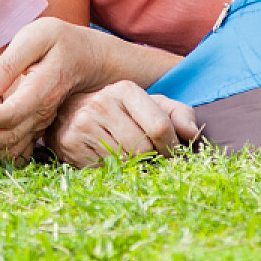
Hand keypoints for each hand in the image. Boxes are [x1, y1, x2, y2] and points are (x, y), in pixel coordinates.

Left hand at [0, 17, 102, 164]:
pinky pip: (12, 148)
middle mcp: (41, 114)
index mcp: (41, 90)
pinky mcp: (33, 127)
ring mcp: (39, 124)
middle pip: (7, 138)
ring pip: (8, 149)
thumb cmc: (58, 41)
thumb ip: (11, 62)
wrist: (86, 57)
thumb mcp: (37, 36)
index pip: (10, 114)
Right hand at [46, 81, 200, 166]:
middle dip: (151, 158)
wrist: (68, 112)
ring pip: (125, 162)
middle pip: (143, 149)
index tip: (172, 152)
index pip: (160, 127)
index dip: (172, 146)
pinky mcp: (70, 143)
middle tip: (148, 156)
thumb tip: (192, 133)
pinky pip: (104, 170)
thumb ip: (177, 114)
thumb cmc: (119, 111)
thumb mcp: (149, 104)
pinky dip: (113, 170)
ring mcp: (83, 124)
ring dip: (133, 165)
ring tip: (128, 155)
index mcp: (125, 90)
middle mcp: (102, 103)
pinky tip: (109, 159)